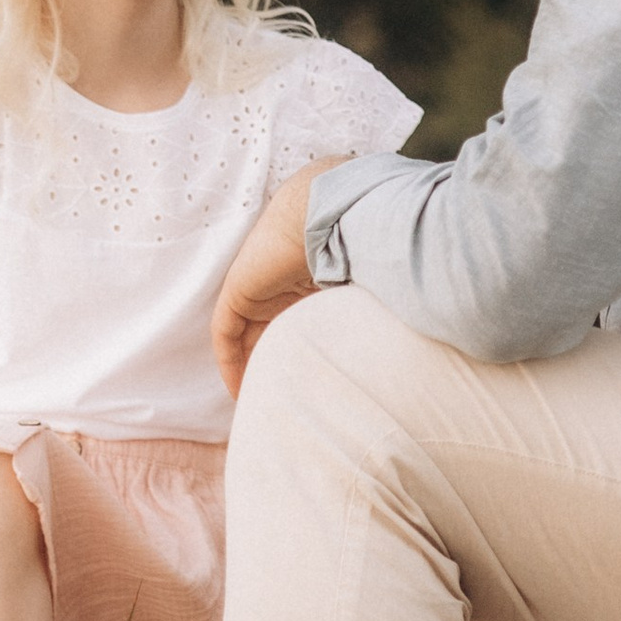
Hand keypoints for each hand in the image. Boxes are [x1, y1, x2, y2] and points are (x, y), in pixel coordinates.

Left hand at [211, 159, 346, 401]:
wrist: (331, 214)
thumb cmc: (357, 246)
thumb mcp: (362, 293)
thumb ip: (363, 317)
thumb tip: (396, 358)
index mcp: (309, 284)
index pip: (295, 326)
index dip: (298, 357)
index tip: (307, 389)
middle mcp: (281, 285)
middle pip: (268, 335)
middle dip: (271, 369)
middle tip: (280, 405)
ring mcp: (258, 287)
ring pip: (246, 337)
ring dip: (250, 370)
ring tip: (259, 405)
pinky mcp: (238, 291)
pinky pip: (225, 333)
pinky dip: (229, 362)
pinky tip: (238, 391)